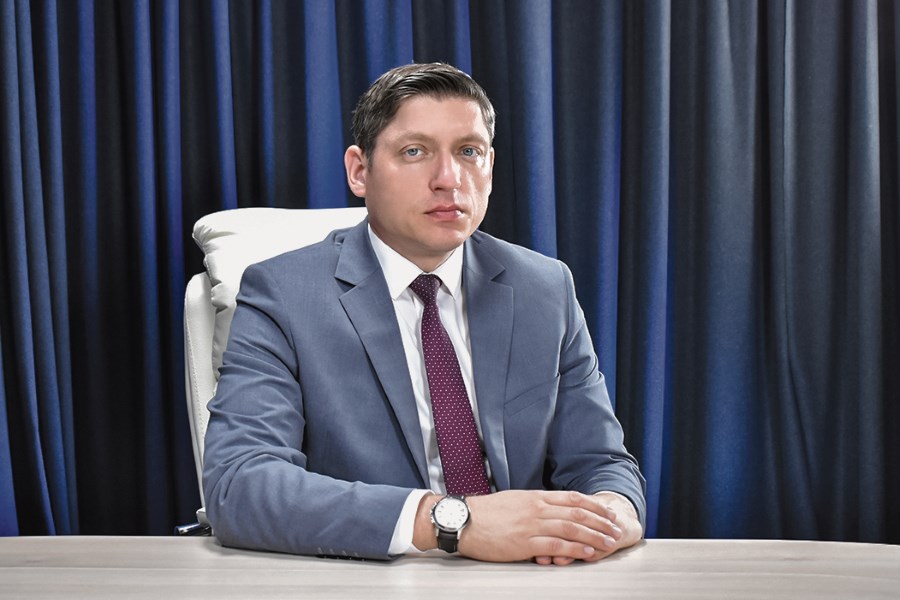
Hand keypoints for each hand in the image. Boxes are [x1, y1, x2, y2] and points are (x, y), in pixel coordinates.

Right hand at [414, 490, 637, 562]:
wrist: (463, 520)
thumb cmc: (485, 513)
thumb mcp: (514, 501)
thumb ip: (534, 505)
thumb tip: (551, 509)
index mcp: (535, 497)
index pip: (573, 498)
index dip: (594, 506)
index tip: (608, 512)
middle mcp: (538, 508)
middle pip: (578, 513)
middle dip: (600, 522)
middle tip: (616, 529)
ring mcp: (532, 525)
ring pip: (572, 529)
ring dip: (594, 536)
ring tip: (609, 543)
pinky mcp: (525, 543)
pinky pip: (557, 546)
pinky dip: (576, 549)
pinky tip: (588, 553)